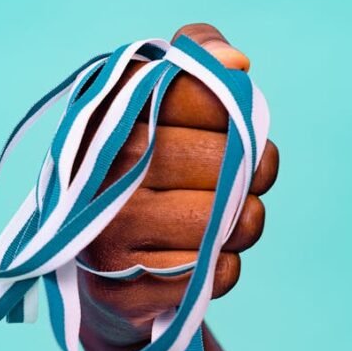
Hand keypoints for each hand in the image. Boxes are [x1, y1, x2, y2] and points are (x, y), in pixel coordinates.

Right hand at [76, 23, 279, 347]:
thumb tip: (237, 64)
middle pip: (222, 163)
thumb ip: (196, 59)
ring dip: (245, 225)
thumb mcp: (157, 105)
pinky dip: (225, 267)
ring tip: (230, 224)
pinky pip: (213, 273)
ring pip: (223, 222)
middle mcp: (98, 173)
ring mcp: (105, 236)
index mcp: (103, 116)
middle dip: (253, 176)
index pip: (198, 94)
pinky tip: (204, 260)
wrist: (101, 273)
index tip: (242, 130)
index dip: (236, 116)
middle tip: (248, 185)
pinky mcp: (123, 291)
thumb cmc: (142, 175)